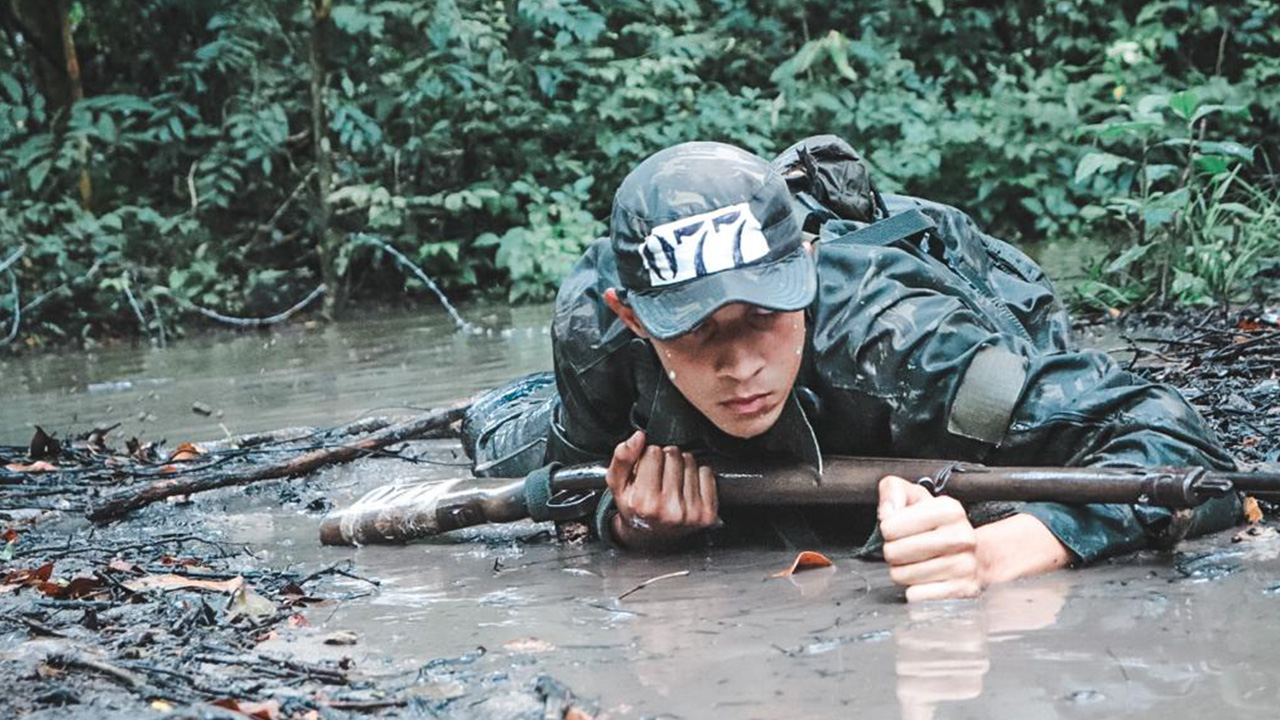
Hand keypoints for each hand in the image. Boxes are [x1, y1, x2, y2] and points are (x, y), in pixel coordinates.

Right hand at [606, 430, 718, 549]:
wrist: (651, 538)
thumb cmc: (635, 508)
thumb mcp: (618, 485)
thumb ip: (622, 457)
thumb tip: (638, 436)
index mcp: (644, 502)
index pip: (653, 452)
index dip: (647, 457)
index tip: (646, 470)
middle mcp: (669, 509)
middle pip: (673, 454)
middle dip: (665, 460)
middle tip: (659, 477)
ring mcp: (691, 512)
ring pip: (690, 461)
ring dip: (681, 467)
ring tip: (672, 483)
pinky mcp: (707, 513)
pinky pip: (707, 473)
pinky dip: (698, 475)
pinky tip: (686, 488)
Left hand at [878, 475, 981, 601]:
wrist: (973, 554)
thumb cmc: (936, 526)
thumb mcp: (915, 498)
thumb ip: (893, 491)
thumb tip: (887, 512)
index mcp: (949, 509)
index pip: (890, 525)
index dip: (888, 529)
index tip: (899, 529)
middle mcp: (961, 536)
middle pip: (894, 552)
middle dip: (892, 552)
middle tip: (905, 548)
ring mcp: (964, 566)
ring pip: (902, 576)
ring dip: (902, 571)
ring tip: (917, 563)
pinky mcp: (962, 591)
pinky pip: (915, 595)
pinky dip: (914, 590)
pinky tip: (926, 579)